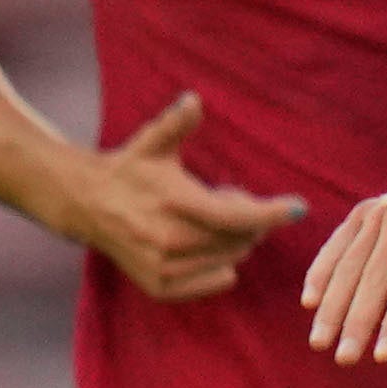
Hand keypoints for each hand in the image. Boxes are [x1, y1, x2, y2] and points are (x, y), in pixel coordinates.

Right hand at [57, 94, 303, 304]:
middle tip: (228, 197)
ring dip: (234, 240)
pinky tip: (207, 245)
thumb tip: (193, 101)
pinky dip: (222, 266)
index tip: (299, 208)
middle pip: (240, 239)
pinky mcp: (160, 287)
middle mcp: (170, 242)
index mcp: (174, 204)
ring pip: (230, 259)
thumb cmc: (129, 169)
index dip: (272, 213)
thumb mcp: (152, 142)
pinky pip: (215, 281)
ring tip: (208, 219)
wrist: (87, 204)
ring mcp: (165, 269)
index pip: (237, 217)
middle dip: (249, 219)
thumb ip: (176, 123)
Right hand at [300, 155, 386, 366]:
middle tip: (344, 360)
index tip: (382, 358)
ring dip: (331, 306)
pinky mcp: (365, 211)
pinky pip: (337, 246)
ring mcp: (379, 211)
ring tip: (319, 342)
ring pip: (348, 266)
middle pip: (373, 280)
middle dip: (356, 324)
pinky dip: (322, 273)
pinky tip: (309, 302)